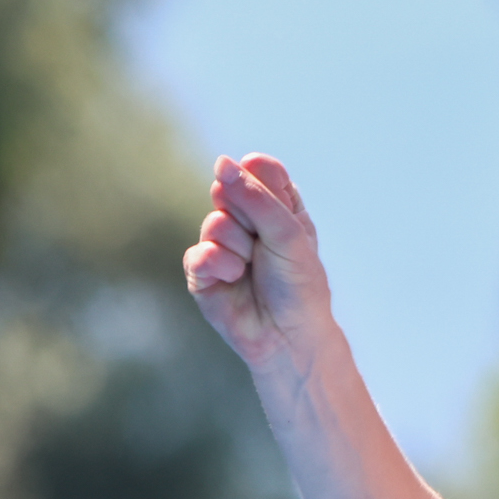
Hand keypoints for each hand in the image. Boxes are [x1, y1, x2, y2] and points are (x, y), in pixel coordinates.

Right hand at [183, 155, 333, 370]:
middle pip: (230, 189)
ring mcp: (221, 243)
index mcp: (276, 205)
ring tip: (253, 270)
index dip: (262, 184)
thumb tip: (220, 162)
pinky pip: (200, 252)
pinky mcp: (202, 270)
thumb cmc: (298, 285)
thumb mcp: (289, 234)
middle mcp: (246, 219)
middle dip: (251, 219)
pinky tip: (235, 280)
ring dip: (239, 248)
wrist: (290, 337)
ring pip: (215, 222)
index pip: (258, 168)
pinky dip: (221, 266)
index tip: (279, 213)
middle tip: (267, 247)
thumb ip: (257, 197)